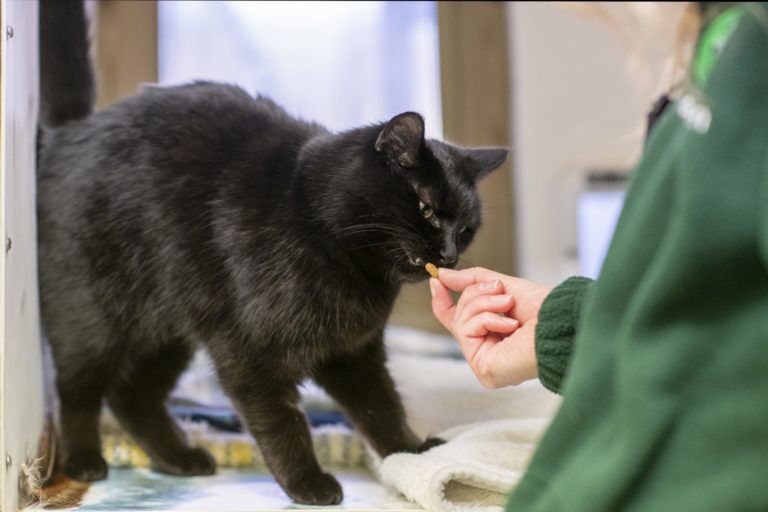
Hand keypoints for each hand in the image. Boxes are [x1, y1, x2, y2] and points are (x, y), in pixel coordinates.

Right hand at [430, 267, 551, 388]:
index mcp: (493, 334)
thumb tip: (442, 275)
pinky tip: (509, 327)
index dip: (443, 298)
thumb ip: (471, 281)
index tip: (436, 279)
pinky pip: (466, 332)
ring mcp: (484, 361)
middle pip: (458, 314)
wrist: (559, 323)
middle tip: (502, 292)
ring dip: (485, 304)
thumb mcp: (503, 286)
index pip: (457, 318)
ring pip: (461, 320)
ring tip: (508, 306)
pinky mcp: (483, 369)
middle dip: (476, 294)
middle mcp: (487, 350)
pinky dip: (487, 320)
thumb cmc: (544, 310)